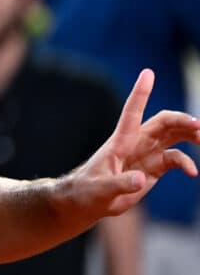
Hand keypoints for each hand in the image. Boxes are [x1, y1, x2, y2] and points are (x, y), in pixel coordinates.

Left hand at [61, 69, 199, 218]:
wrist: (87, 202)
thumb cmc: (87, 191)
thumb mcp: (100, 189)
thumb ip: (120, 184)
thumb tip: (140, 179)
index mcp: (120, 141)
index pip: (132, 112)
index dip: (140, 93)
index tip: (148, 72)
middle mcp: (136, 142)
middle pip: (163, 122)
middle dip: (182, 120)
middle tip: (198, 127)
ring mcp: (147, 153)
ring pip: (174, 135)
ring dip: (191, 135)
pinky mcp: (154, 167)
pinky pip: (175, 158)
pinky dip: (187, 163)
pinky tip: (193, 173)